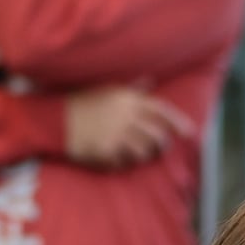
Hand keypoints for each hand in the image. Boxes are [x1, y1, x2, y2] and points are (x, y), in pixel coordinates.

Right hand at [63, 84, 197, 168]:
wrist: (54, 119)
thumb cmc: (82, 102)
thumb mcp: (107, 89)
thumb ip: (131, 88)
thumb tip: (148, 80)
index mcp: (127, 99)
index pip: (161, 110)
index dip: (178, 122)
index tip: (189, 133)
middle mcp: (125, 117)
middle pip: (156, 135)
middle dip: (160, 144)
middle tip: (158, 148)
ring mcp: (115, 136)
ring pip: (143, 152)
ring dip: (143, 155)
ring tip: (137, 153)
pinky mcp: (105, 152)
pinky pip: (123, 163)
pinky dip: (122, 163)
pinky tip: (115, 159)